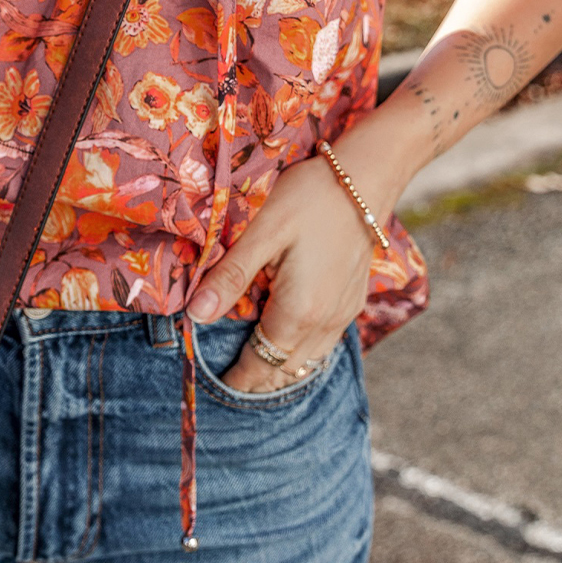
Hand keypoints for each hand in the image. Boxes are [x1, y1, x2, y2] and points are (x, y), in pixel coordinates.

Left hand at [186, 154, 376, 391]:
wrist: (365, 179)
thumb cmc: (309, 198)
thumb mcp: (262, 232)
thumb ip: (230, 276)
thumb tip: (196, 316)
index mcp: (298, 312)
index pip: (260, 364)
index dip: (237, 379)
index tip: (213, 383)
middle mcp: (325, 323)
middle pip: (284, 370)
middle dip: (256, 379)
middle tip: (226, 378)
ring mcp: (343, 314)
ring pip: (308, 361)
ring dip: (280, 367)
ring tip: (251, 363)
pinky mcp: (353, 300)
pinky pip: (325, 343)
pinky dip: (301, 350)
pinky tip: (285, 337)